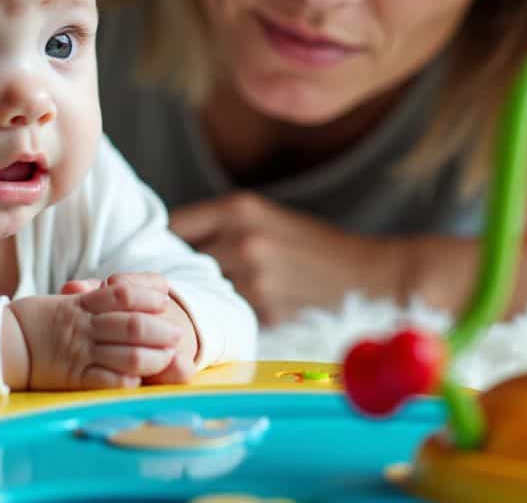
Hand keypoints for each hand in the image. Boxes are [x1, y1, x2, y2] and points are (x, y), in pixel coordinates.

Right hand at [8, 282, 182, 390]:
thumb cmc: (35, 320)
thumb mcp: (64, 301)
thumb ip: (92, 297)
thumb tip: (118, 285)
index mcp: (82, 304)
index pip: (123, 293)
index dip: (148, 294)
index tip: (164, 298)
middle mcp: (84, 326)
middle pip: (132, 324)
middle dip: (160, 329)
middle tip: (177, 334)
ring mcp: (80, 352)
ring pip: (127, 354)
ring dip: (153, 356)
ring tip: (167, 356)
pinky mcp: (74, 377)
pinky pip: (107, 380)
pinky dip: (128, 379)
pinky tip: (140, 378)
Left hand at [169, 193, 383, 324]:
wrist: (370, 276)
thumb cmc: (316, 247)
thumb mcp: (269, 218)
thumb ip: (223, 226)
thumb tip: (171, 241)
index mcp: (240, 209)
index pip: (175, 224)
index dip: (162, 241)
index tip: (156, 251)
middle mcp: (242, 240)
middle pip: (182, 261)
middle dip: (178, 273)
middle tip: (176, 282)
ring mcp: (254, 278)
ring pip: (203, 292)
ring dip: (200, 299)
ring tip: (207, 301)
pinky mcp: (265, 312)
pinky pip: (229, 315)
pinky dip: (228, 317)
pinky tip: (238, 317)